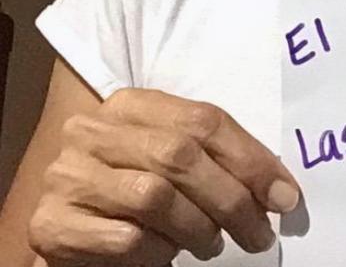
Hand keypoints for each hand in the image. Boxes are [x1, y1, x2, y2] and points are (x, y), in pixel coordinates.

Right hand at [28, 89, 300, 265]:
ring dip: (198, 228)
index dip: (252, 160)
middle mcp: (93, 131)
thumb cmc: (136, 187)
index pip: (204, 121)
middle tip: (259, 234)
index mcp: (131, 104)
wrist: (71, 225)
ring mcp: (67, 175)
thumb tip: (282, 194)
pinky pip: (124, 239)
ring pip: (153, 197)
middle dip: (232, 200)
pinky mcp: (50, 224)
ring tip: (212, 244)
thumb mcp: (177, 161)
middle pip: (180, 156)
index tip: (285, 198)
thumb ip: (220, 161)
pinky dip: (158, 251)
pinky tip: (167, 254)